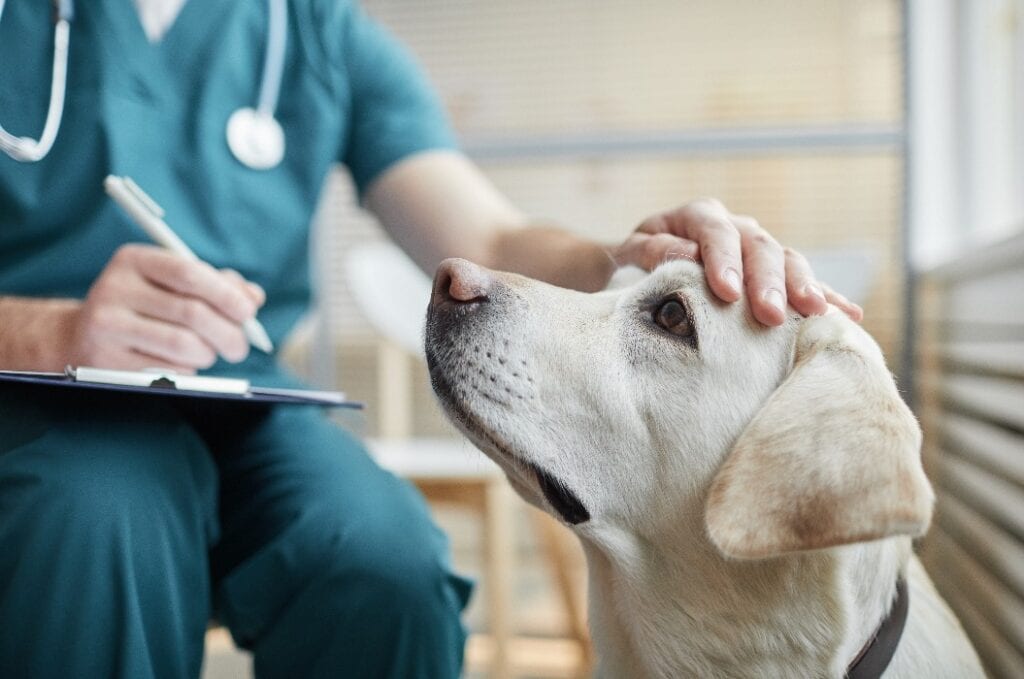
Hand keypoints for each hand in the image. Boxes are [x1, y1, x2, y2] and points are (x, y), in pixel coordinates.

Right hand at [66, 244, 265, 371]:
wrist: (83, 336)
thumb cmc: (145, 306)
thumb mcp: (172, 284)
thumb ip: (217, 285)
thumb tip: (253, 297)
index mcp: (133, 260)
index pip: (189, 273)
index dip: (226, 295)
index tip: (248, 313)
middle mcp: (114, 288)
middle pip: (192, 313)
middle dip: (229, 333)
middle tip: (240, 347)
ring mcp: (107, 326)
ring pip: (184, 345)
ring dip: (208, 354)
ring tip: (209, 353)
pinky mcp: (105, 361)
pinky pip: (168, 371)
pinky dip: (188, 370)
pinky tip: (181, 364)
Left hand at [612, 198, 862, 325]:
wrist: (637, 271)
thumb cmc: (631, 265)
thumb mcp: (629, 255)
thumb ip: (651, 252)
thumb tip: (684, 255)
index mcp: (697, 216)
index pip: (715, 232)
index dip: (723, 260)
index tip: (726, 293)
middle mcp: (735, 227)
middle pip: (759, 247)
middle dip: (768, 282)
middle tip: (770, 315)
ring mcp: (758, 249)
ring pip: (788, 261)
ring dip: (803, 287)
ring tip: (816, 313)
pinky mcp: (773, 274)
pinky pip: (804, 282)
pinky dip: (827, 297)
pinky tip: (849, 315)